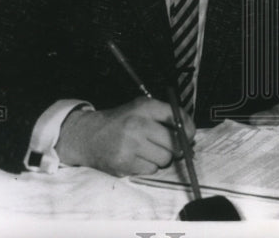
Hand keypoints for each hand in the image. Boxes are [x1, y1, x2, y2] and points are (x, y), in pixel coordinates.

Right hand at [56, 97, 192, 176]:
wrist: (88, 135)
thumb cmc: (122, 122)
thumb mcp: (142, 109)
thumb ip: (166, 116)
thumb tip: (190, 135)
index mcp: (144, 107)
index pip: (178, 118)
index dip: (189, 129)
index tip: (188, 134)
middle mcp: (137, 124)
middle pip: (174, 143)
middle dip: (174, 147)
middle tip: (166, 146)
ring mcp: (129, 145)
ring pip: (164, 159)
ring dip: (160, 158)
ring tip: (146, 151)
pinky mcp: (123, 164)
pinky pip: (151, 170)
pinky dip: (147, 167)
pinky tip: (136, 158)